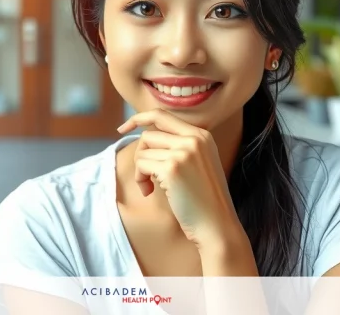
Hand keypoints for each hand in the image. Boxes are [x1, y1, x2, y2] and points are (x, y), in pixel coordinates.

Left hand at [117, 109, 240, 248]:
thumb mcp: (199, 162)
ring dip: (141, 171)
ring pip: (143, 151)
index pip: (162, 115)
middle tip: (146, 177)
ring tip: (151, 187)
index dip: (139, 118)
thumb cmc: (203, 199)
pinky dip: (140, 179)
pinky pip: (141, 165)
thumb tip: (146, 136)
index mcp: (202, 135)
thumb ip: (180, 145)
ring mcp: (184, 152)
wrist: (217, 224)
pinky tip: (149, 192)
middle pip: (149, 134)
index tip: (122, 128)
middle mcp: (194, 139)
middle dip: (141, 155)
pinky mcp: (172, 168)